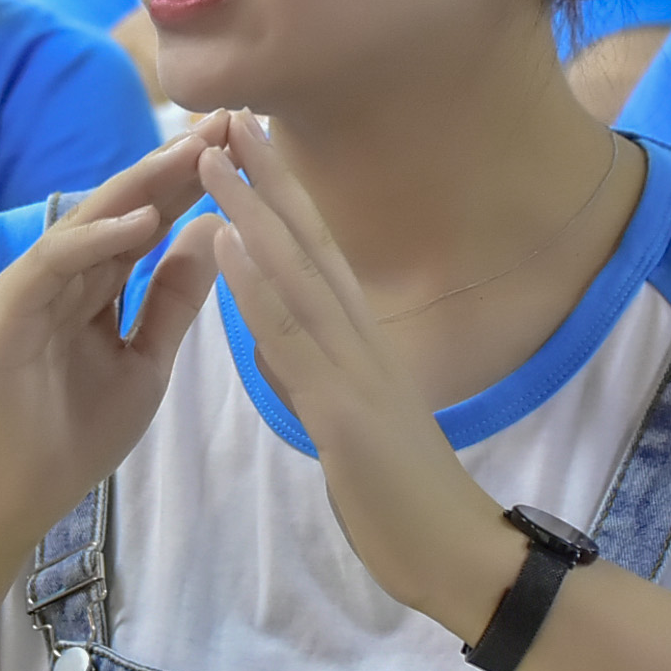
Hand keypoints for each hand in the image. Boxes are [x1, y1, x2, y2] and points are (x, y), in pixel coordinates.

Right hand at [0, 133, 222, 543]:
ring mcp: (30, 287)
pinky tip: (143, 219)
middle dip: (172, 165)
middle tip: (223, 121)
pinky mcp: (6, 309)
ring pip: (90, 221)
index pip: (147, 221)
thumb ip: (172, 299)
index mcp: (94, 286)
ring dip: (141, 185)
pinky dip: (97, 239)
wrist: (15, 497)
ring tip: (193, 151)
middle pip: (122, 207)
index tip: (242, 148)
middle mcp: (62, 275)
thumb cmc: (75, 436)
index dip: (192, 184)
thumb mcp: (146, 360)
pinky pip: (55, 262)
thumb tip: (215, 232)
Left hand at [198, 114, 512, 634]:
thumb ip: (322, 377)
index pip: (318, 257)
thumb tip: (285, 341)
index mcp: (363, 345)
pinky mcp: (344, 409)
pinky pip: (293, 337)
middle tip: (227, 113)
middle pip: (309, 243)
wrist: (458, 557)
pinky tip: (226, 241)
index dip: (283, 199)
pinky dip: (257, 284)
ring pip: (297, 274)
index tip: (248, 146)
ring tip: (211, 156)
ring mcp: (356, 369)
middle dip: (267, 177)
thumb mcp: (354, 425)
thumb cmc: (406, 500)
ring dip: (251, 210)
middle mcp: (363, 340)